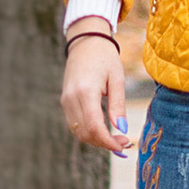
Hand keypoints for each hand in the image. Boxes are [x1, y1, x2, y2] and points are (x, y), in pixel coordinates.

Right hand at [60, 30, 129, 151]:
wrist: (85, 41)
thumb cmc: (105, 57)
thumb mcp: (117, 79)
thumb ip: (118, 105)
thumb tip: (121, 129)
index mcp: (85, 91)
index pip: (94, 127)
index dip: (108, 142)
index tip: (123, 147)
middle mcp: (71, 98)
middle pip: (85, 133)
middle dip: (104, 143)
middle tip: (123, 144)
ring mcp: (65, 100)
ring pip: (78, 131)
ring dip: (96, 139)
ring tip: (116, 138)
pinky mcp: (65, 101)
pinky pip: (75, 123)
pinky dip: (88, 131)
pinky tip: (103, 130)